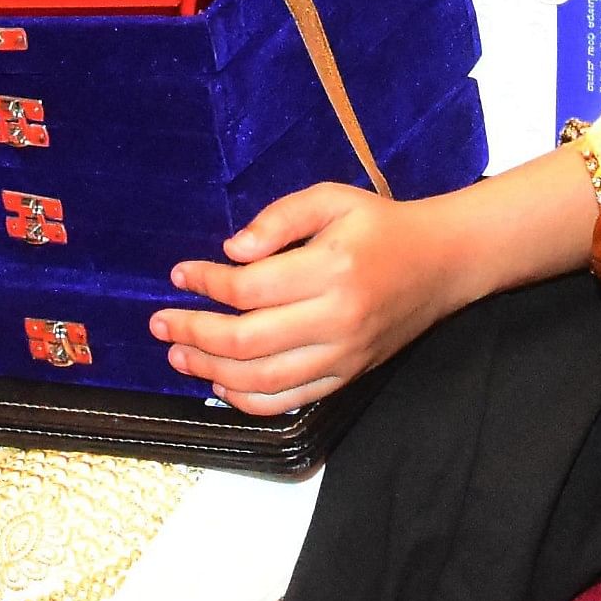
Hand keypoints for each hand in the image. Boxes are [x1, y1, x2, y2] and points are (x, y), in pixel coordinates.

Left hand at [157, 184, 474, 415]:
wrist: (441, 263)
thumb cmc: (380, 226)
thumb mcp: (332, 199)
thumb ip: (280, 217)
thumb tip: (232, 250)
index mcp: (331, 268)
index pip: (250, 289)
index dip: (205, 284)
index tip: (179, 274)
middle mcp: (337, 318)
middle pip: (246, 341)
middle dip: (193, 332)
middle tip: (160, 322)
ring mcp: (343, 355)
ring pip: (261, 379)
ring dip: (210, 370)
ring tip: (178, 353)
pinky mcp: (347, 376)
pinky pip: (288, 401)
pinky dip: (247, 399)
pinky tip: (220, 383)